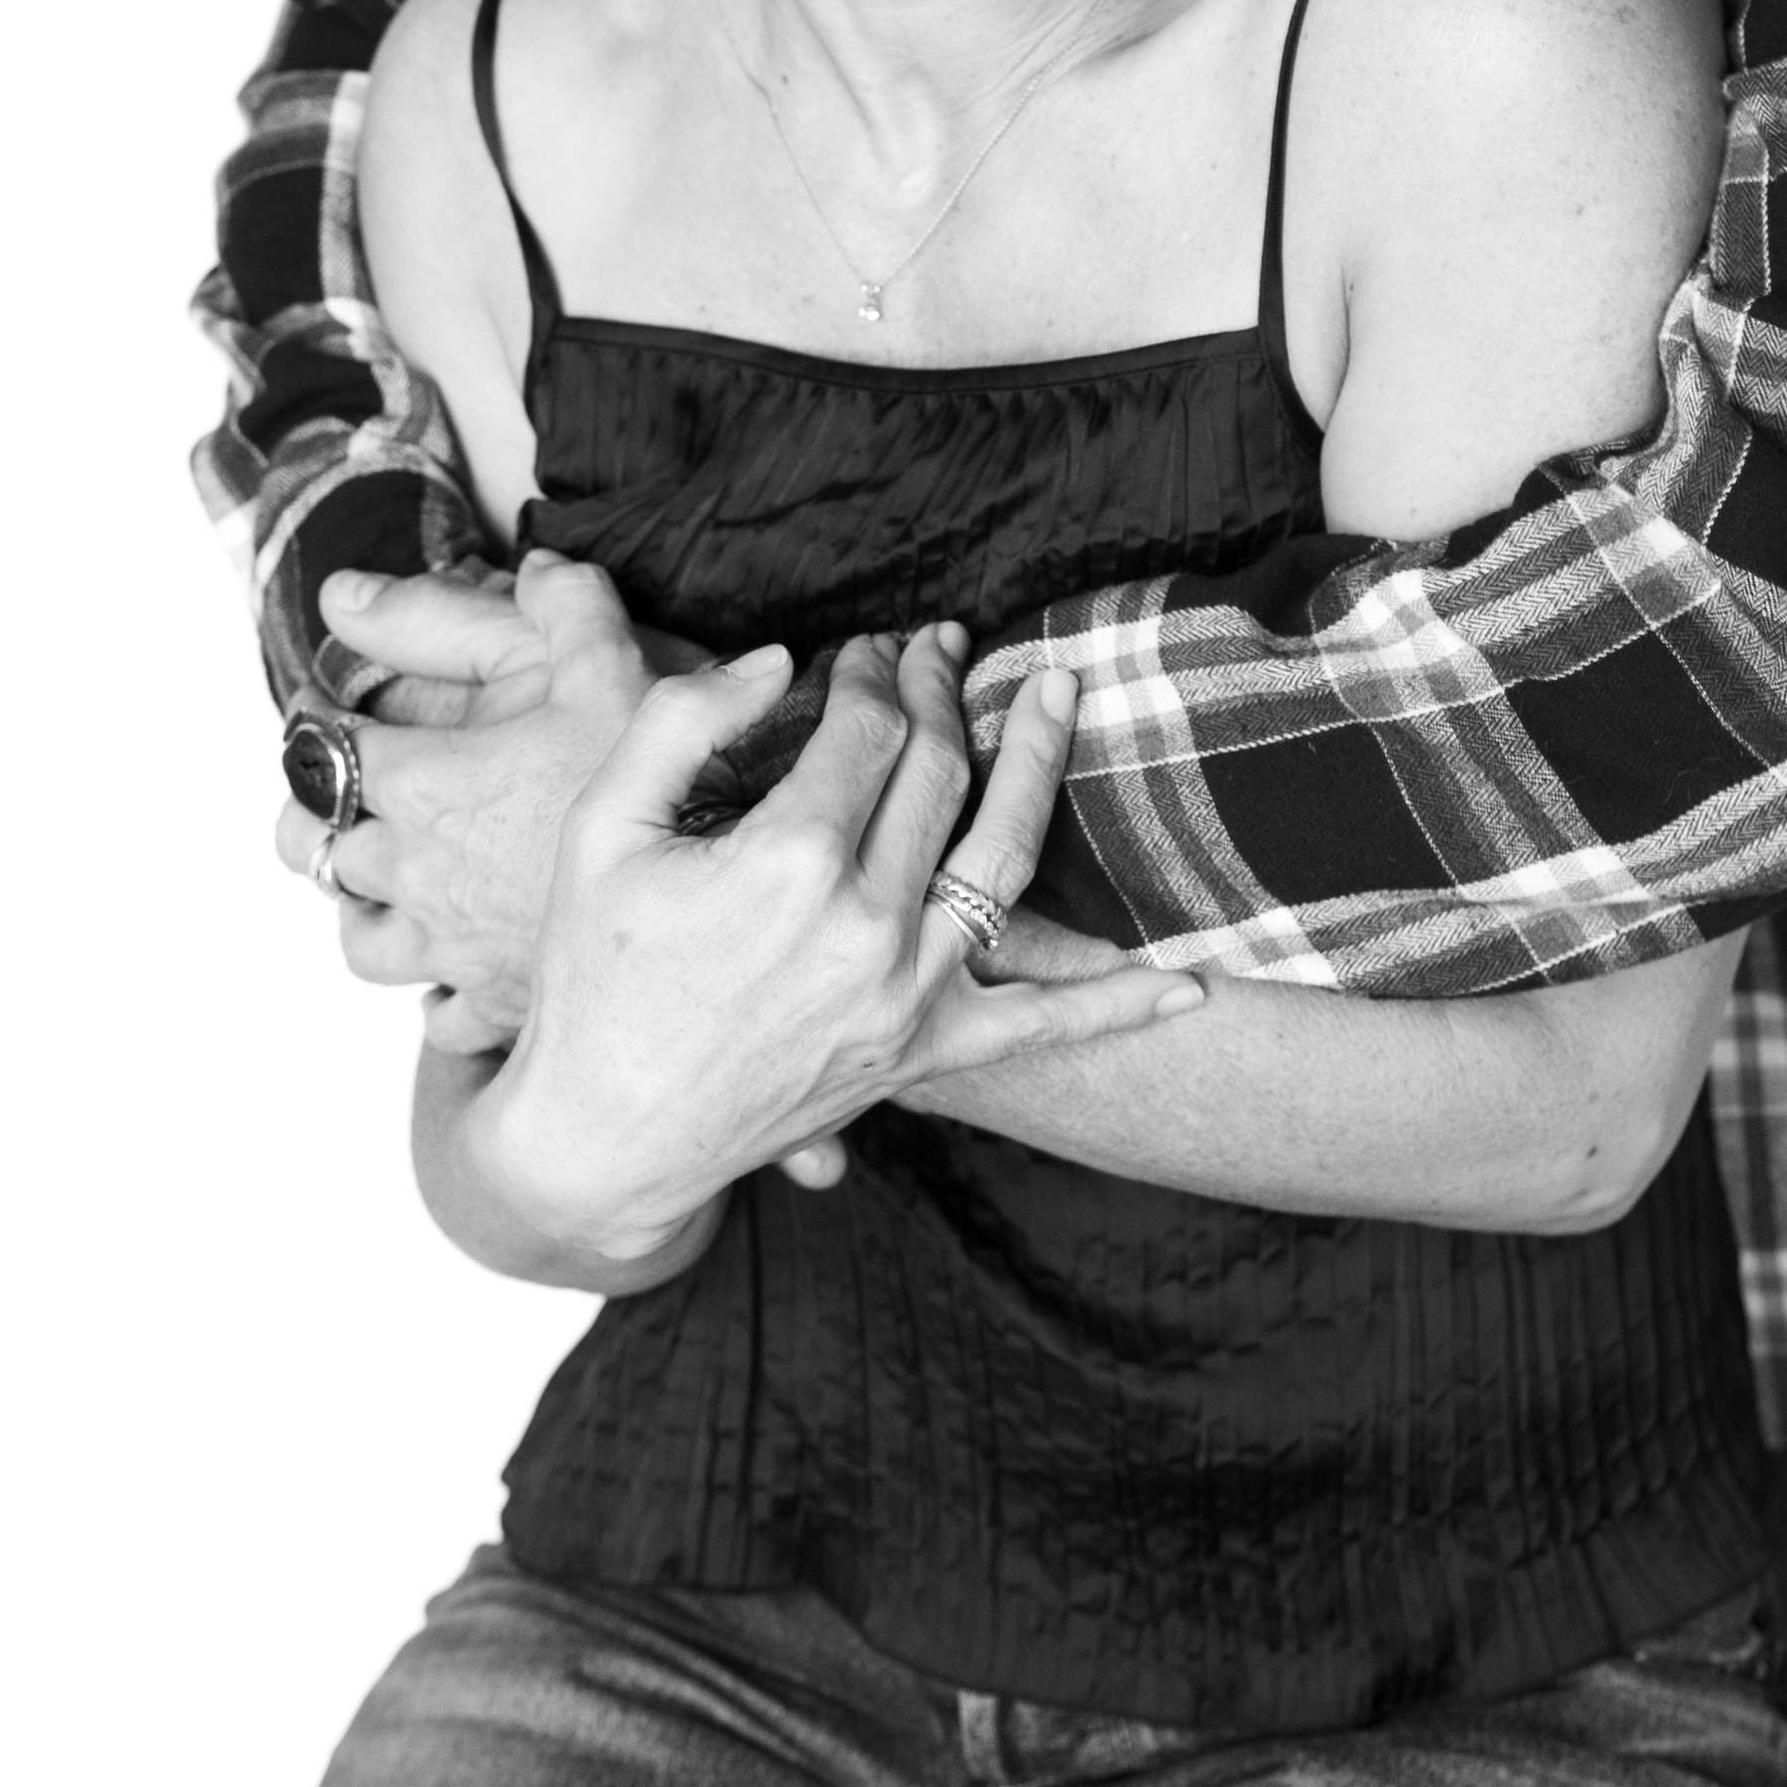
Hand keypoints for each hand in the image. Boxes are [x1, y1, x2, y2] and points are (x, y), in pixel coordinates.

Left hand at [273, 552, 663, 1032]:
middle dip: (320, 809)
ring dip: (364, 904)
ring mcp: (445, 946)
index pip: (317, 744)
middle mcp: (411, 870)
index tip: (330, 701)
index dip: (316, 714)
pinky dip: (437, 989)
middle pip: (307, 842)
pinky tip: (464, 962)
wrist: (702, 920)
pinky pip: (433, 1011)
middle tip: (354, 786)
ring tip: (398, 878)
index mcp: (420, 782)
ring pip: (356, 935)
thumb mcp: (610, 666)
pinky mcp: (489, 1002)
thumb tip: (525, 562)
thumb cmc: (657, 793)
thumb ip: (558, 603)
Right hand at [481, 628, 1203, 1261]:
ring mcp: (905, 994)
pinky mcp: (923, 1053)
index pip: (864, 730)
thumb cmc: (594, 974)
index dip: (869, 673)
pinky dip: (1121, 1007)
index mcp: (785, 861)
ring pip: (1005, 857)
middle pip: (935, 772)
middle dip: (940, 693)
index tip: (864, 651)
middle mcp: (863, 925)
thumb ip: (681, 721)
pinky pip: (1042, 1027)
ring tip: (1059, 691)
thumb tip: (774, 659)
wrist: (602, 1138)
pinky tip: (1192, 985)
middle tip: (939, 648)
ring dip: (1040, 764)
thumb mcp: (599, 827)